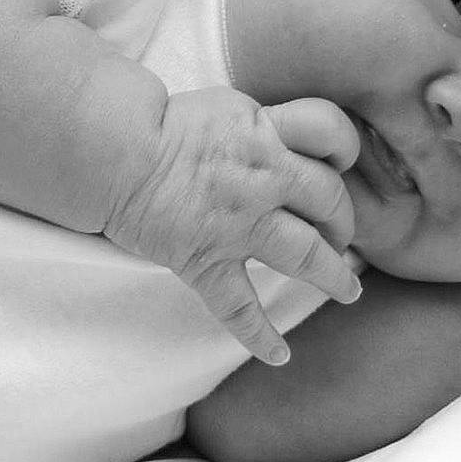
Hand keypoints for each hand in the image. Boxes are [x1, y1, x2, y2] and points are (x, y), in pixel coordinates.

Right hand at [104, 88, 362, 362]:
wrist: (112, 152)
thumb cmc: (158, 124)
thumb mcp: (225, 106)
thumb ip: (262, 126)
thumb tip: (290, 139)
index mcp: (266, 133)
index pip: (332, 132)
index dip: (345, 147)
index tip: (340, 163)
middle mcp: (263, 179)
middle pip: (331, 199)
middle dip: (343, 220)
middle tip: (341, 234)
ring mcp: (238, 225)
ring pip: (307, 254)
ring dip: (334, 276)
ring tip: (348, 291)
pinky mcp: (207, 261)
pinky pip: (240, 307)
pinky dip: (260, 336)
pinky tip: (279, 354)